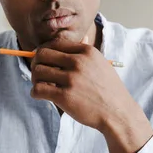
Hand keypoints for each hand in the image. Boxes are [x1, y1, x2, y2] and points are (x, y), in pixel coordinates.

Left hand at [30, 38, 152, 152]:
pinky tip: (40, 95)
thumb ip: (87, 54)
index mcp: (86, 52)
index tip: (43, 60)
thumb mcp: (102, 64)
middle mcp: (78, 62)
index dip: (44, 51)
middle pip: (42, 54)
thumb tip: (81, 40)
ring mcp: (72, 79)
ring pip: (38, 71)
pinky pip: (38, 89)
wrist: (117, 113)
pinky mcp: (65, 96)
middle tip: (38, 73)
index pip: (54, 43)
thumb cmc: (108, 90)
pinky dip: (35, 92)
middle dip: (36, 63)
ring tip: (41, 86)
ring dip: (35, 79)